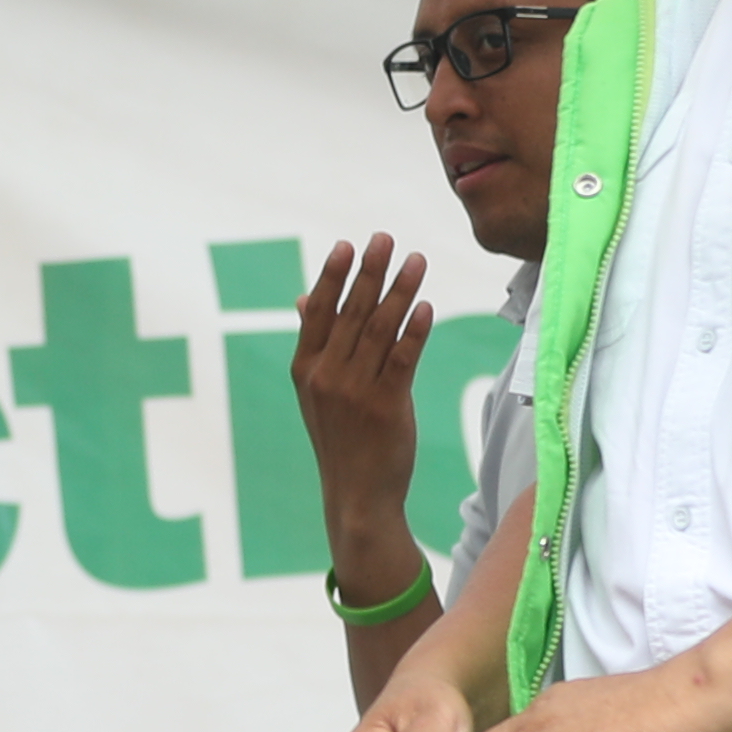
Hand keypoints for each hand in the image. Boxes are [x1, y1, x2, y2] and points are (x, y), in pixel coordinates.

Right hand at [292, 235, 435, 538]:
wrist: (356, 494)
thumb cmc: (340, 438)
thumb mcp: (315, 391)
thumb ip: (315, 343)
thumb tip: (304, 298)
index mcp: (305, 369)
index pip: (319, 312)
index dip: (333, 276)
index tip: (347, 245)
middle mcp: (326, 376)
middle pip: (351, 313)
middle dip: (370, 271)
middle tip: (385, 238)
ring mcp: (355, 392)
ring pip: (380, 329)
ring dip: (400, 291)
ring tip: (417, 261)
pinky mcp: (386, 407)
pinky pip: (403, 360)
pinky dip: (415, 331)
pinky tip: (427, 307)